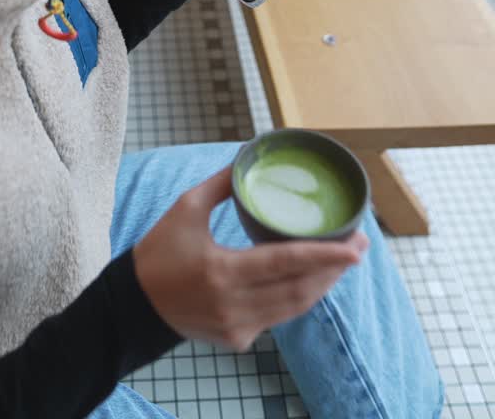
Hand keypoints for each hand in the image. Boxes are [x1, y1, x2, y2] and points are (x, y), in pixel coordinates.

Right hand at [133, 163, 367, 350]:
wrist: (135, 305)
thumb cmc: (159, 251)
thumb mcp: (186, 208)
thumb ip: (223, 183)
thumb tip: (249, 156)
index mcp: (222, 271)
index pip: (286, 263)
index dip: (325, 255)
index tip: (355, 246)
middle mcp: (234, 305)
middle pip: (300, 290)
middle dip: (334, 269)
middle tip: (359, 245)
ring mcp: (239, 328)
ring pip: (295, 308)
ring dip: (322, 285)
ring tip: (343, 261)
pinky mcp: (238, 340)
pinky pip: (279, 317)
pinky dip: (298, 297)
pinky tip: (311, 278)